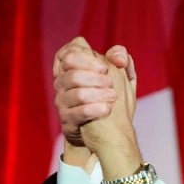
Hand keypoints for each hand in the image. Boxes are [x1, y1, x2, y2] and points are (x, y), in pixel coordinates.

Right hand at [53, 38, 135, 165]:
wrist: (104, 132)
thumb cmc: (109, 98)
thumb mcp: (119, 77)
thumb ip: (120, 60)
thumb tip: (119, 57)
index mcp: (72, 67)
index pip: (69, 51)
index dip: (85, 56)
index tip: (104, 67)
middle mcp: (62, 81)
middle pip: (69, 67)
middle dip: (93, 73)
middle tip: (111, 82)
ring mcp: (62, 100)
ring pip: (76, 91)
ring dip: (97, 93)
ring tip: (113, 96)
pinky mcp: (66, 119)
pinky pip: (78, 112)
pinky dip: (95, 109)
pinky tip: (107, 109)